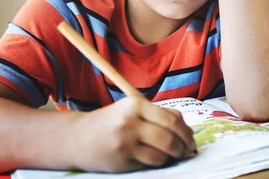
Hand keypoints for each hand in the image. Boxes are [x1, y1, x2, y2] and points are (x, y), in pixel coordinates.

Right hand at [71, 96, 195, 171]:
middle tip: (186, 150)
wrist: (76, 138)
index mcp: (136, 105)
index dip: (186, 131)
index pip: (172, 118)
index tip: (191, 139)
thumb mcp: (133, 111)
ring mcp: (124, 142)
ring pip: (163, 153)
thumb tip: (188, 130)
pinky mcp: (121, 160)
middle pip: (170, 136)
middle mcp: (130, 122)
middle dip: (183, 146)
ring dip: (172, 156)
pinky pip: (150, 163)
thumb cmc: (111, 122)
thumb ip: (159, 115)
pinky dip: (158, 162)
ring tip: (171, 155)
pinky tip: (156, 159)